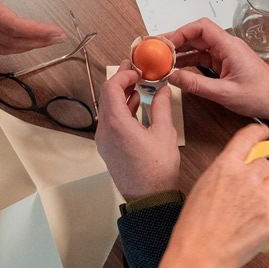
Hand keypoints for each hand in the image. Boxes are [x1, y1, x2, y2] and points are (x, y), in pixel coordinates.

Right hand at [0, 0, 65, 54]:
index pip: (14, 25)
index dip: (38, 32)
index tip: (56, 31)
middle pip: (10, 42)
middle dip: (37, 42)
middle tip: (58, 38)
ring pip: (0, 49)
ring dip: (25, 47)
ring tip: (45, 40)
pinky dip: (9, 48)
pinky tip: (22, 42)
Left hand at [96, 60, 180, 200]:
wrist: (148, 198)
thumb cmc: (157, 170)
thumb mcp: (164, 133)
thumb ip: (161, 106)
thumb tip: (162, 90)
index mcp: (116, 124)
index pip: (112, 88)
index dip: (123, 74)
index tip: (136, 69)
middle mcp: (105, 130)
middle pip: (106, 96)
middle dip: (120, 81)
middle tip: (134, 70)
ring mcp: (104, 140)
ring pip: (107, 108)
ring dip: (120, 94)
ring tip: (137, 85)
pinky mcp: (108, 147)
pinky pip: (110, 121)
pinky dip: (120, 109)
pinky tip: (134, 104)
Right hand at [165, 18, 268, 125]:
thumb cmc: (261, 95)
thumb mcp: (225, 93)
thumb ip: (196, 85)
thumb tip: (173, 77)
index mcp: (230, 46)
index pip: (201, 28)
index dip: (181, 31)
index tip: (165, 42)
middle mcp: (227, 46)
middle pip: (196, 35)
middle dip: (176, 41)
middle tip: (157, 49)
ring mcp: (226, 54)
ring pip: (198, 46)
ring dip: (180, 52)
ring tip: (162, 59)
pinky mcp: (225, 64)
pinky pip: (203, 58)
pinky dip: (189, 61)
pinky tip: (177, 68)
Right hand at [171, 123, 268, 267]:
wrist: (201, 255)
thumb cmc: (194, 227)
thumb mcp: (202, 187)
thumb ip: (223, 173)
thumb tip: (237, 171)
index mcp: (225, 166)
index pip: (247, 138)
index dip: (257, 132)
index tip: (263, 131)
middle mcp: (247, 176)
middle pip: (266, 163)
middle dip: (259, 175)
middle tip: (249, 192)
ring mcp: (263, 196)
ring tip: (258, 206)